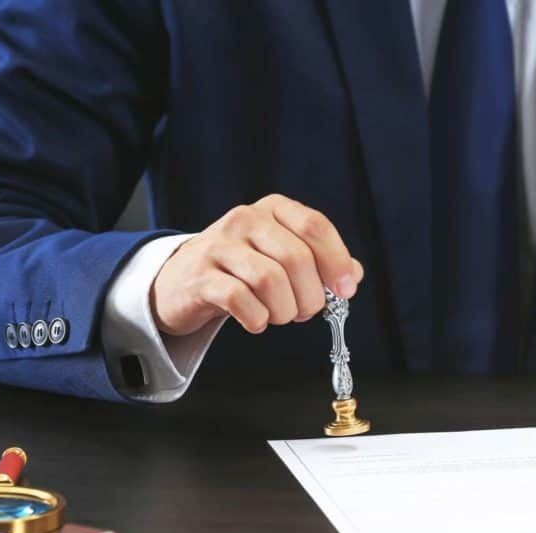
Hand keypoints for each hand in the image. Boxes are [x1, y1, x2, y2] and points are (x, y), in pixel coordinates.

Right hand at [151, 194, 363, 335]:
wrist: (182, 281)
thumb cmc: (243, 269)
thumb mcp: (282, 256)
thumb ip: (320, 262)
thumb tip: (353, 275)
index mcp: (273, 209)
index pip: (315, 226)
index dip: (337, 260)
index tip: (346, 290)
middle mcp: (245, 219)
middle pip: (296, 257)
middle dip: (310, 296)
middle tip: (306, 312)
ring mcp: (219, 245)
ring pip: (270, 280)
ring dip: (284, 309)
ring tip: (281, 316)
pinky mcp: (200, 275)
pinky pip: (239, 299)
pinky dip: (257, 318)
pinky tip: (257, 321)